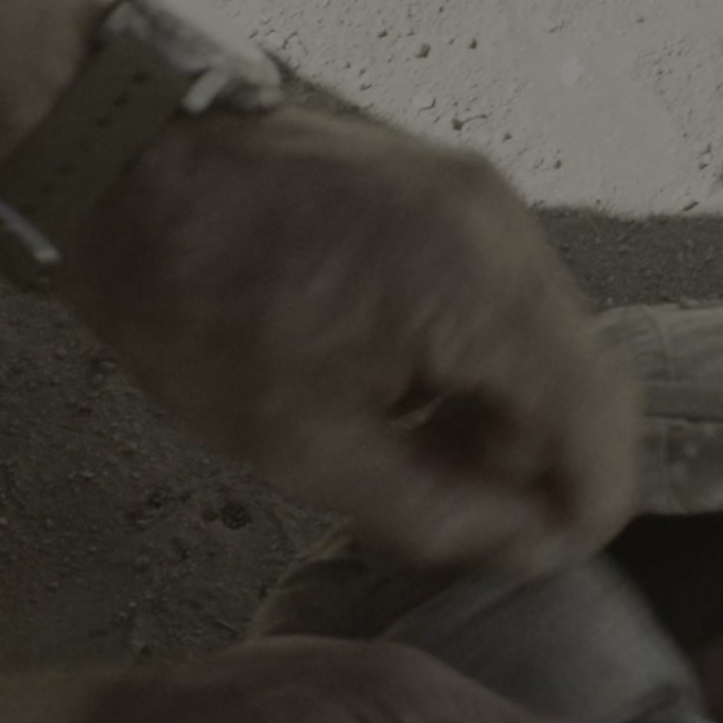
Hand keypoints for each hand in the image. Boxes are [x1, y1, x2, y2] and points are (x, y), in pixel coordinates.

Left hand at [0, 0, 634, 571]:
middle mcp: (506, 233)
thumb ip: (434, 513)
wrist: (122, 165)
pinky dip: (482, 364)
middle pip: (590, 391)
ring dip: (506, 417)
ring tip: (411, 448)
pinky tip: (403, 388)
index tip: (512, 557)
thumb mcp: (302, 446)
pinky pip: (514, 303)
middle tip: (445, 508)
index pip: (599, 435)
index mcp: (475, 294)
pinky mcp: (460, 194)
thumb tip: (524, 547)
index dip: (573, 518)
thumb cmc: (190, 303)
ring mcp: (488, 202)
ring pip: (557, 348)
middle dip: (534, 468)